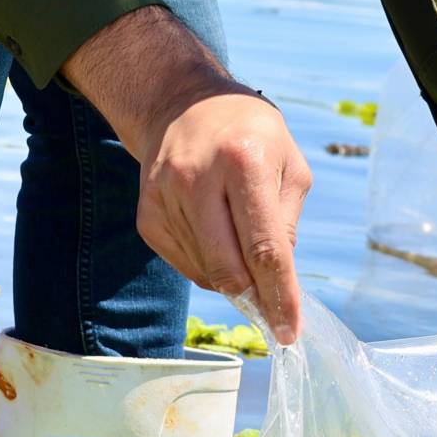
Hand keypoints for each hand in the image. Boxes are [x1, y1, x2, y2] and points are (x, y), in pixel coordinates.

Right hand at [137, 91, 312, 342]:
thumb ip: (287, 224)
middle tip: (274, 307)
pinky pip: (184, 265)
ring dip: (232, 277)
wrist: (183, 105)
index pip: (264, 247)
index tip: (289, 331)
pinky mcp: (146, 216)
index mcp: (243, 161)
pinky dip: (208, 267)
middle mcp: (197, 179)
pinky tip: (218, 239)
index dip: (279, 295)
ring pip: (205, 271)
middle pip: (227, 267)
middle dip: (255, 297)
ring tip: (245, 247)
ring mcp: (164, 197)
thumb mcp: (290, 165)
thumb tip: (278, 283)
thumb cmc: (253, 136)